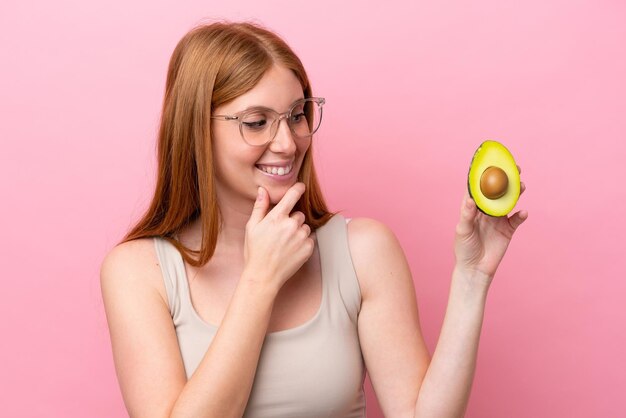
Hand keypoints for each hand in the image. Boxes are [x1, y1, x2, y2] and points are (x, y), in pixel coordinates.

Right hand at [243, 182, 313, 290]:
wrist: (264, 276)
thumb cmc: (255, 251)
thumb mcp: (252, 227)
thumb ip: (260, 207)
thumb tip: (263, 190)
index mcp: (277, 217)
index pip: (292, 195)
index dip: (298, 188)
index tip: (301, 186)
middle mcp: (291, 225)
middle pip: (299, 214)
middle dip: (291, 220)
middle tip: (280, 233)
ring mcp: (301, 237)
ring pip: (304, 227)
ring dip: (298, 232)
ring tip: (285, 243)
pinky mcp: (308, 248)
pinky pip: (310, 239)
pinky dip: (303, 242)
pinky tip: (291, 250)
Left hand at [454, 166, 527, 286]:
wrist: (475, 269)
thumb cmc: (464, 248)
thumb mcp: (462, 231)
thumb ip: (467, 215)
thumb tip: (470, 199)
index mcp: (473, 207)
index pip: (479, 188)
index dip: (485, 174)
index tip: (492, 162)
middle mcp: (487, 210)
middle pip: (498, 191)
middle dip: (506, 179)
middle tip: (515, 168)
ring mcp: (498, 219)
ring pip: (510, 201)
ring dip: (517, 192)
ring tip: (522, 186)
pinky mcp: (508, 230)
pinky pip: (517, 219)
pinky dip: (521, 215)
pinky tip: (523, 212)